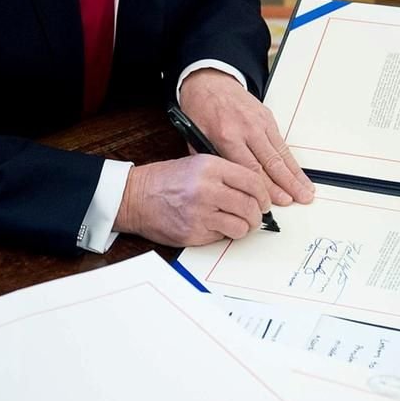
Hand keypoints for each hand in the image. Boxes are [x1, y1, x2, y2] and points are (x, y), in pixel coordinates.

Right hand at [113, 154, 270, 245]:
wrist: (135, 197)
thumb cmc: (165, 181)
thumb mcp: (197, 164)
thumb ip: (226, 174)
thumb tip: (256, 191)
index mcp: (210, 167)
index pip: (253, 181)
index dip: (264, 194)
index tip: (264, 200)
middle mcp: (207, 188)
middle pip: (250, 206)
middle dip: (258, 214)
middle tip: (255, 216)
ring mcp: (200, 213)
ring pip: (241, 225)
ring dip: (244, 227)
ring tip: (238, 223)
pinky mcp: (194, 233)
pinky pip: (223, 237)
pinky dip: (224, 234)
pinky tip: (216, 226)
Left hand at [177, 69, 315, 207]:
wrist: (209, 82)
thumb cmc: (199, 110)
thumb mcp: (195, 139)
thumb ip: (213, 163)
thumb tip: (232, 186)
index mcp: (226, 136)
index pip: (249, 169)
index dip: (264, 189)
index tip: (272, 204)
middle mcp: (246, 129)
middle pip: (270, 163)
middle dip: (286, 185)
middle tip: (298, 200)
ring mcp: (259, 122)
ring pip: (281, 153)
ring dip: (295, 174)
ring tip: (306, 191)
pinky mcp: (268, 117)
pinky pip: (282, 143)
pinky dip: (291, 160)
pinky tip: (298, 173)